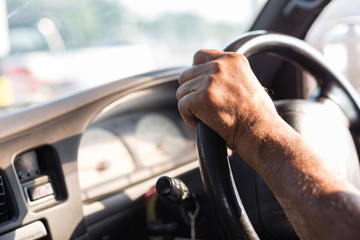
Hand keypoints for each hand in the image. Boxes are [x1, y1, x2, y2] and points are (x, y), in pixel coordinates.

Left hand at [176, 49, 280, 163]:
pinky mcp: (201, 98)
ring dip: (190, 105)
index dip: (196, 71)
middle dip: (191, 91)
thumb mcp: (247, 81)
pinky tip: (201, 122)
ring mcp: (209, 81)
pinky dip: (188, 117)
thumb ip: (228, 74)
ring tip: (205, 116)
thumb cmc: (256, 114)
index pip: (200, 56)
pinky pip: (182, 105)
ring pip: (182, 91)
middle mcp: (219, 66)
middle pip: (187, 75)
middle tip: (203, 106)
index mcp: (232, 59)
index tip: (200, 86)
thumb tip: (208, 77)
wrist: (259, 131)